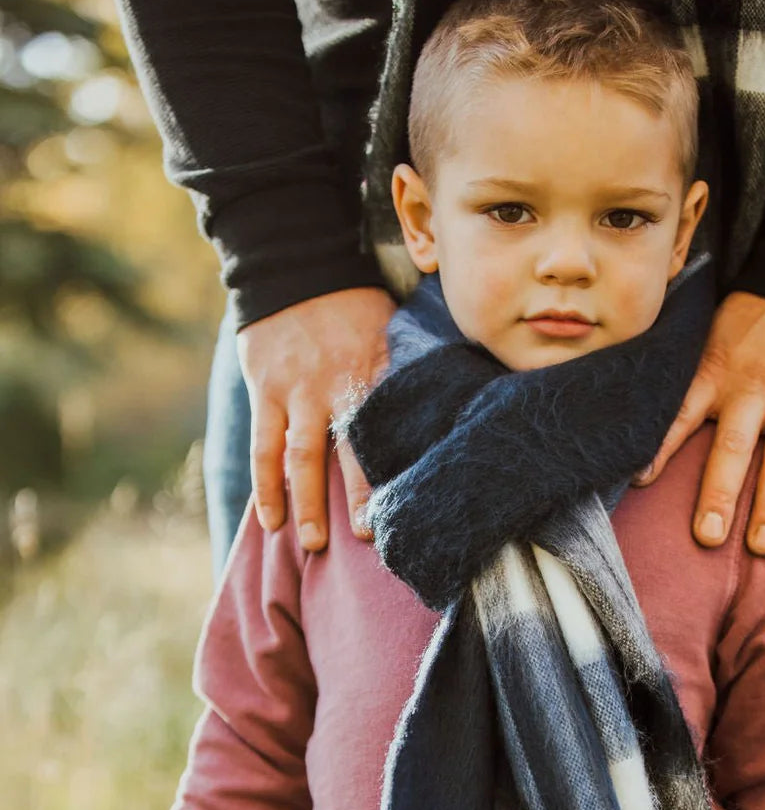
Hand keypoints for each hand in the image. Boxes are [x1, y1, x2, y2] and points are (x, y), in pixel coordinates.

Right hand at [237, 286, 397, 549]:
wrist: (294, 266)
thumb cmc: (354, 305)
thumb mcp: (394, 330)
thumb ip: (412, 372)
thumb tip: (456, 408)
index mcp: (377, 371)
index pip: (393, 430)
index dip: (400, 468)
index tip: (413, 507)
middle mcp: (337, 385)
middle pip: (350, 451)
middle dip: (359, 497)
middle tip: (366, 537)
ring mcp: (297, 390)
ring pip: (301, 456)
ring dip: (306, 503)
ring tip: (313, 543)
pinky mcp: (265, 391)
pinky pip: (263, 446)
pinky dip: (265, 485)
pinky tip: (272, 519)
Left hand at [636, 292, 764, 553]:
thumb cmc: (754, 317)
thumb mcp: (711, 335)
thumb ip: (689, 378)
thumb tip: (639, 416)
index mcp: (715, 373)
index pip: (680, 414)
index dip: (660, 449)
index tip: (640, 484)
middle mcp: (753, 391)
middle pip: (734, 449)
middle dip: (720, 495)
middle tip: (707, 538)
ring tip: (760, 548)